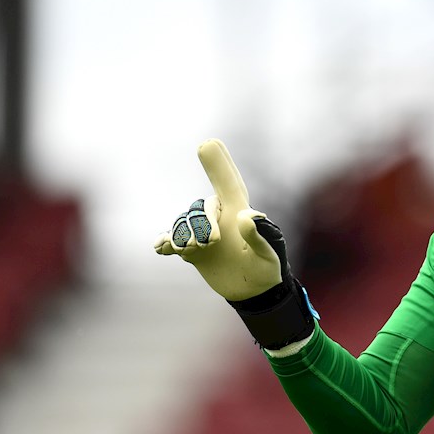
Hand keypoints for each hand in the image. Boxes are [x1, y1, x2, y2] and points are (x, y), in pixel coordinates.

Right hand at [154, 140, 315, 348]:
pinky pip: (171, 240)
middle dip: (201, 222)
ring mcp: (202, 233)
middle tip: (212, 243)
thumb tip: (246, 216)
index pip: (228, 182)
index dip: (218, 163)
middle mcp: (219, 217)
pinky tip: (162, 247)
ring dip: (185, 236)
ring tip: (196, 251)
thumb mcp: (270, 253)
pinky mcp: (191, 250)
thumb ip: (261, 235)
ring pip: (183, 223)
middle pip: (200, 207)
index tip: (208, 143)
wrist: (254, 291)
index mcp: (240, 211)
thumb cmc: (268, 268)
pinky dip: (166, 242)